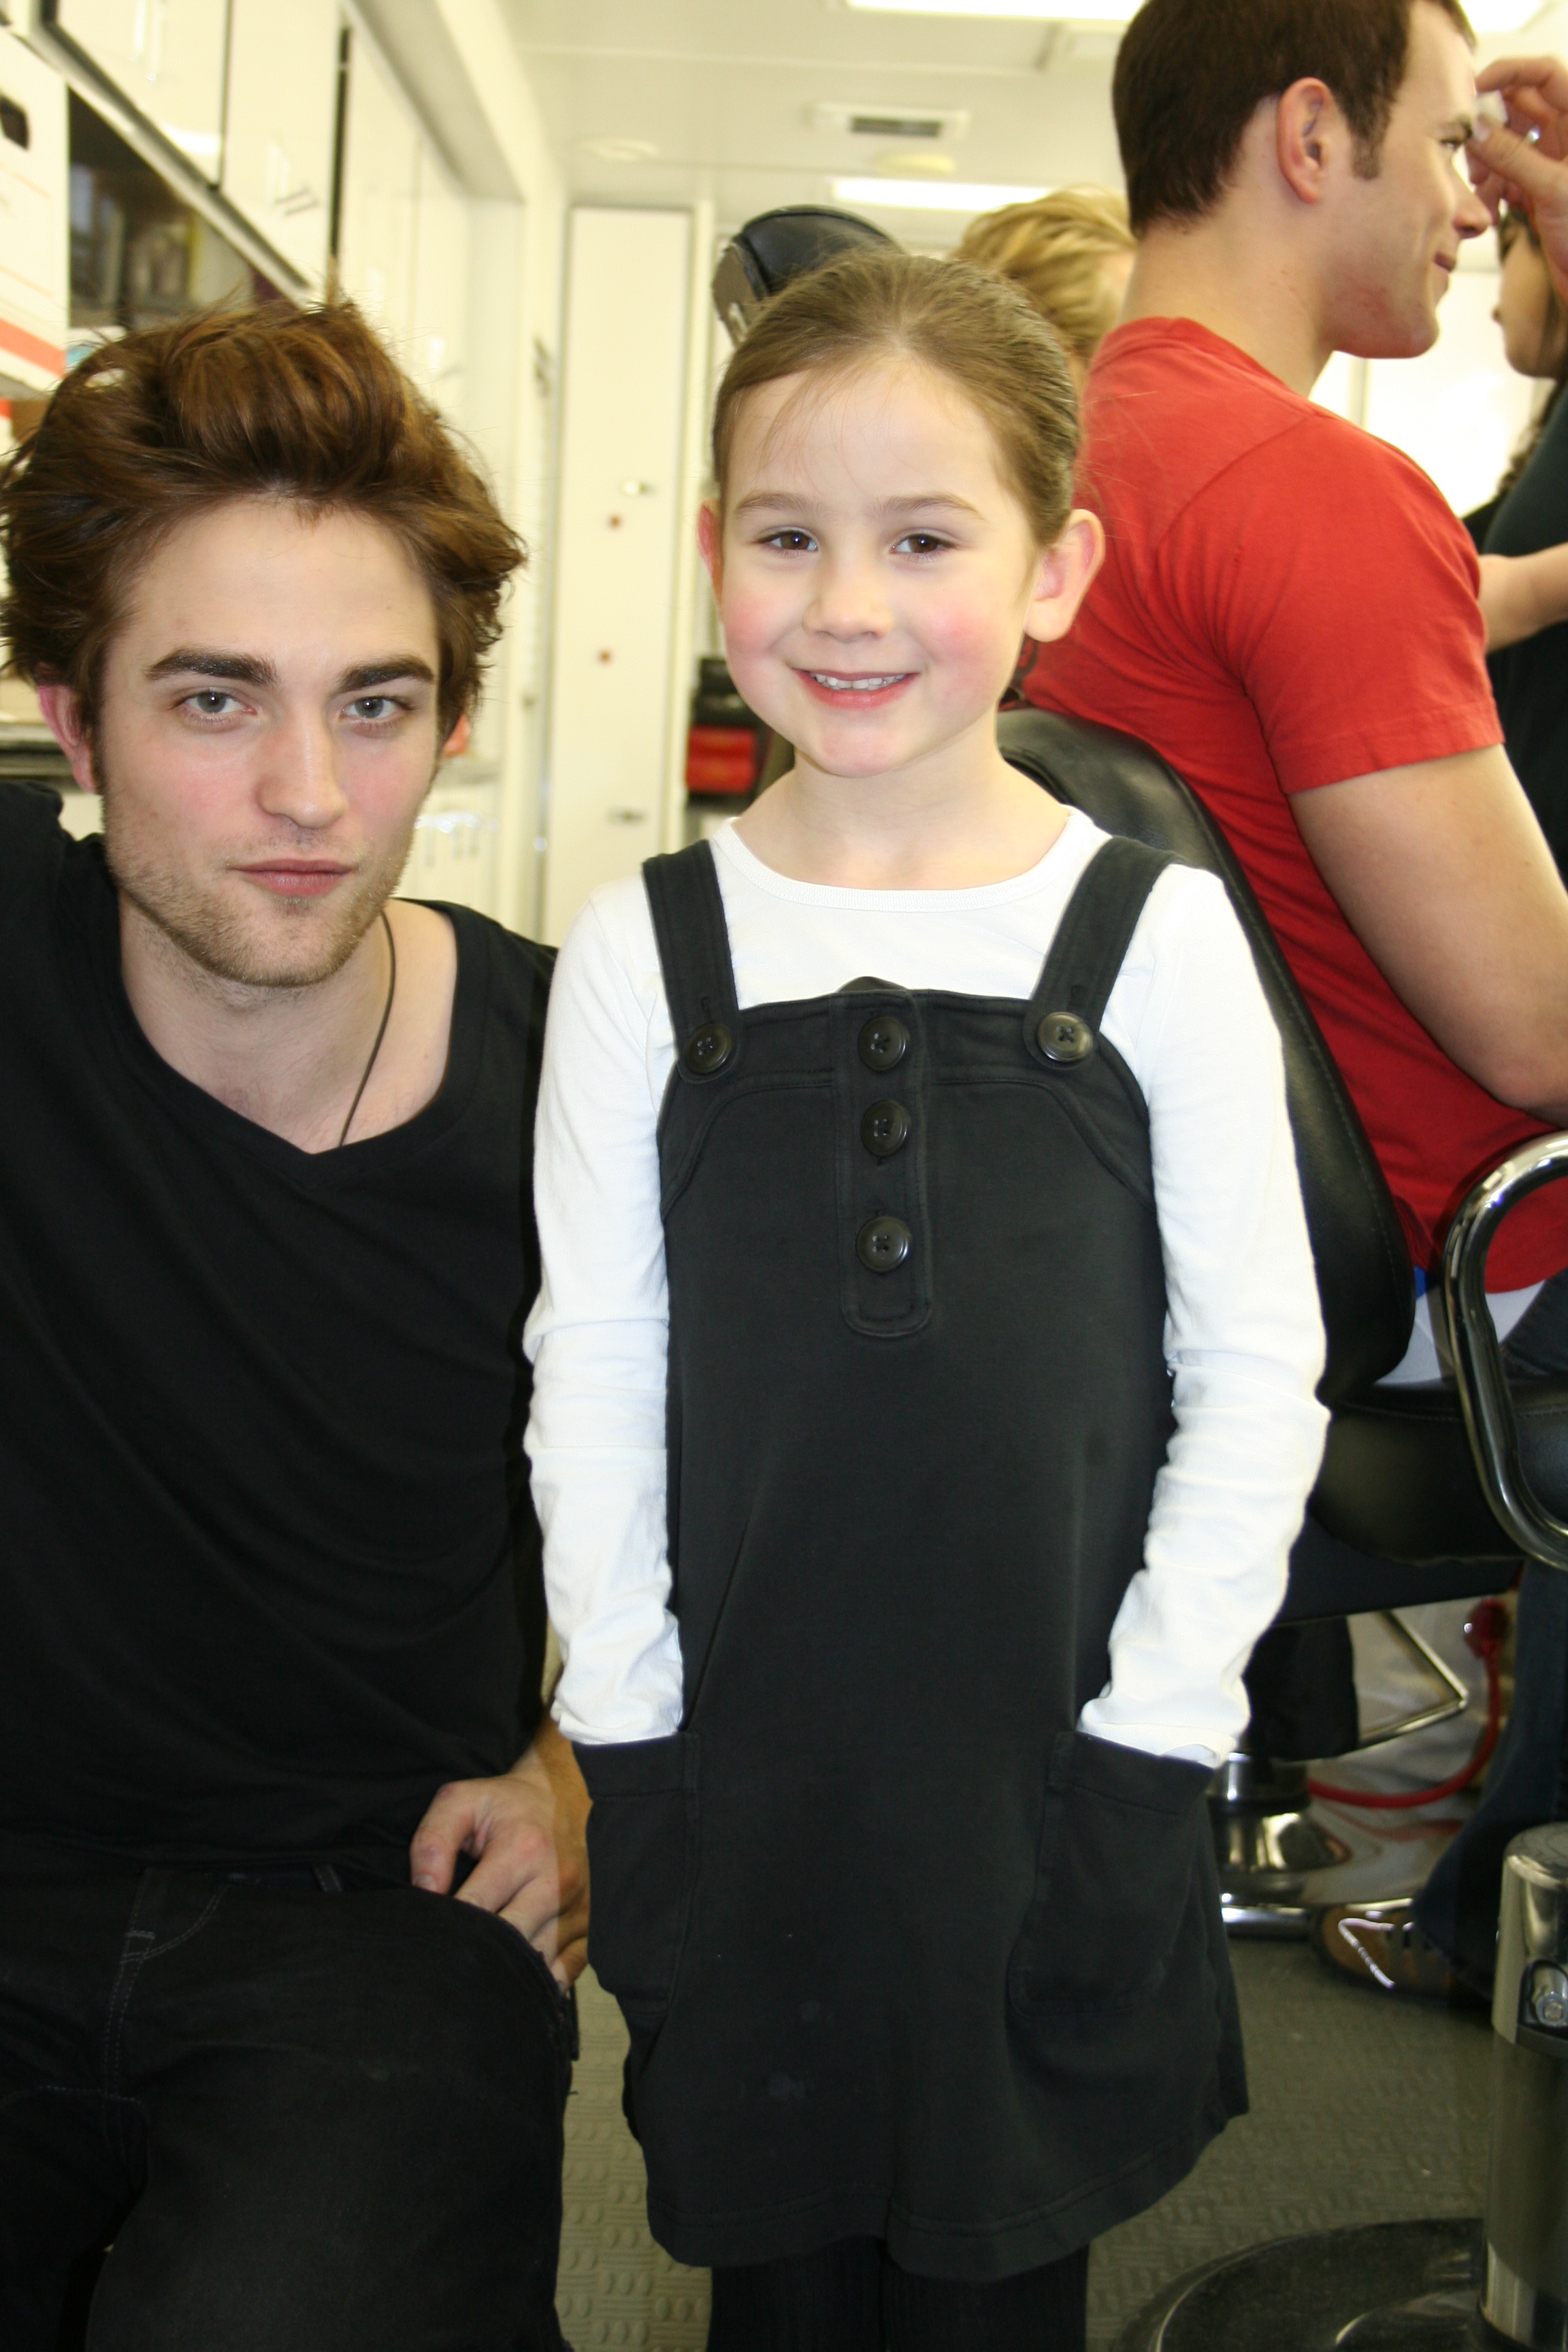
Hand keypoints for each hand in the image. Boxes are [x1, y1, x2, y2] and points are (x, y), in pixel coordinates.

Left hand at [409, 1718, 590, 1986]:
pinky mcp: (590, 1924)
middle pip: (510, 1943)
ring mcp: (579, 1906)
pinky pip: (567, 1970)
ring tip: (480, 1968)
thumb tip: (425, 1892)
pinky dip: (541, 1980)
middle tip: (451, 1961)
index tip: (433, 1934)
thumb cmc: (508, 1804)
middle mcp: (558, 1881)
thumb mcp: (461, 1801)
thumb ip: (432, 1842)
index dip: (448, 1928)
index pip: (476, 1910)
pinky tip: (517, 1976)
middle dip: (477, 1955)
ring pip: (537, 1961)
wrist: (569, 1793)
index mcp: (524, 1850)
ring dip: (507, 1971)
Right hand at [1471, 58, 1567, 303]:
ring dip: (1488, 164)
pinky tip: (1486, 211)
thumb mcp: (1552, 190)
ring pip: (1509, 144)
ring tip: (1479, 191)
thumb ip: (1512, 156)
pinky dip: (1492, 191)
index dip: (1508, 73)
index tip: (1472, 90)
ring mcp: (1553, 162)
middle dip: (1490, 127)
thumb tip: (1476, 127)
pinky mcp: (1540, 189)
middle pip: (1520, 108)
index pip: (1543, 74)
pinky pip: (1507, 177)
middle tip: (1468, 149)